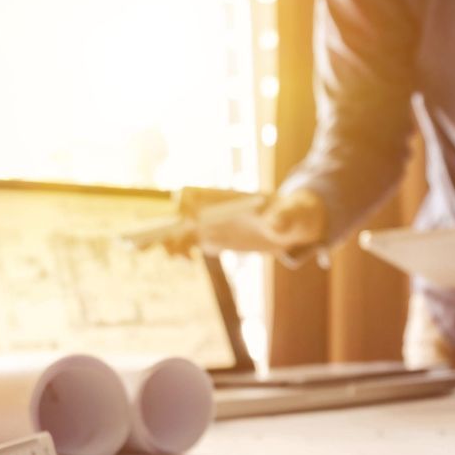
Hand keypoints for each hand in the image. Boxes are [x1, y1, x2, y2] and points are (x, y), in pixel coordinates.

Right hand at [156, 187, 326, 255]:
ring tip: (179, 257)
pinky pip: (190, 244)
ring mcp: (212, 224)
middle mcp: (214, 209)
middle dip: (164, 227)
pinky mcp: (215, 239)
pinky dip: (182, 251)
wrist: (295, 225)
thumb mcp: (293, 214)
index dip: (182, 205)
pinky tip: (188, 260)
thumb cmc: (295, 212)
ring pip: (179, 230)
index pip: (193, 194)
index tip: (183, 220)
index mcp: (226, 197)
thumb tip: (274, 223)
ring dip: (170, 242)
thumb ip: (283, 217)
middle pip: (178, 214)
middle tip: (158, 244)